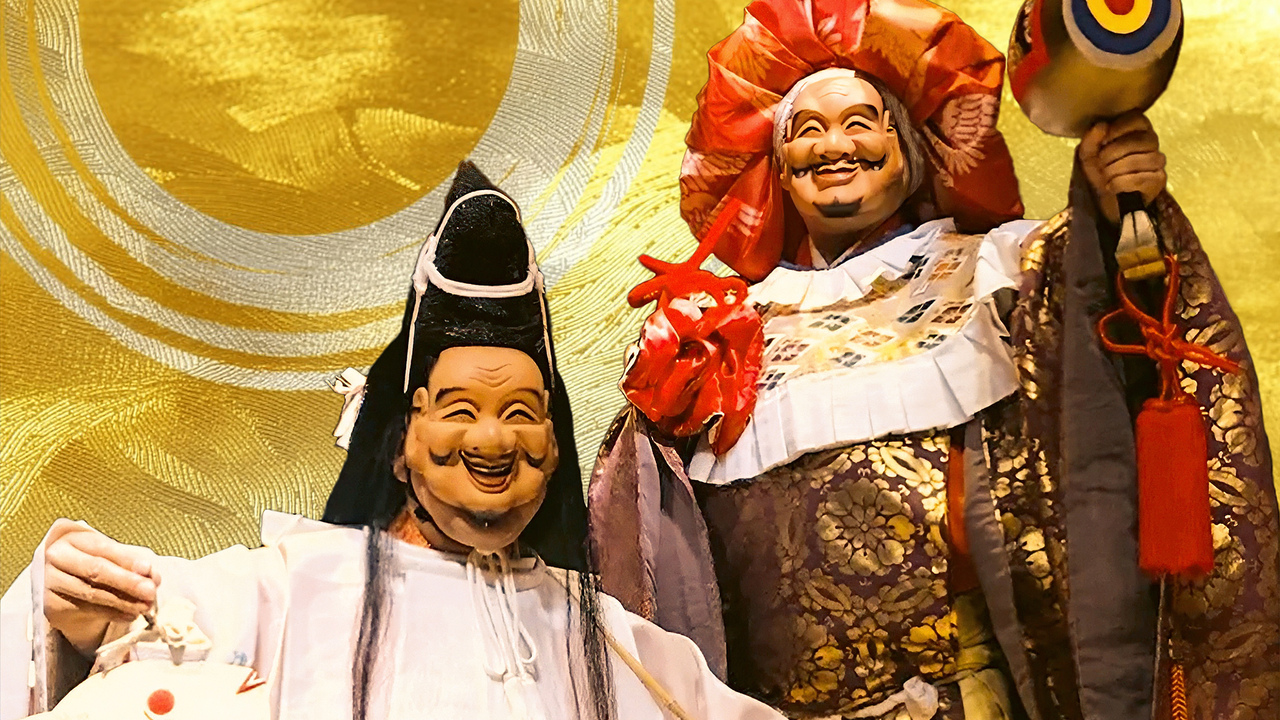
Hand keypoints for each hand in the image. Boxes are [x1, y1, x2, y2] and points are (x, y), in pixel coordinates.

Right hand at [43, 519, 159, 654]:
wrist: (63, 581)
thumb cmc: (91, 561)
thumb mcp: (109, 555)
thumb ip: (130, 562)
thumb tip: (151, 576)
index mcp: (72, 539)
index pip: (102, 549)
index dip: (126, 559)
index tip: (148, 569)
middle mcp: (57, 558)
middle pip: (94, 571)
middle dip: (126, 582)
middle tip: (150, 591)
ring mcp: (50, 582)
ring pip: (91, 593)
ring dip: (123, 602)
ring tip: (145, 606)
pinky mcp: (51, 605)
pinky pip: (86, 610)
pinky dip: (112, 614)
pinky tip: (130, 615)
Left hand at [1078, 111, 1167, 224]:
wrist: (1103, 200)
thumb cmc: (1098, 171)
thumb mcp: (1088, 153)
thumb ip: (1091, 138)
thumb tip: (1102, 125)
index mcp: (1137, 129)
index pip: (1137, 118)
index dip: (1118, 128)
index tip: (1103, 141)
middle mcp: (1152, 142)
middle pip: (1139, 140)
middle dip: (1112, 153)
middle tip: (1100, 164)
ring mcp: (1157, 161)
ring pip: (1142, 160)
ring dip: (1116, 170)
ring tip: (1105, 176)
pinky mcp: (1158, 180)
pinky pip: (1142, 178)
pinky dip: (1121, 183)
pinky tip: (1111, 186)